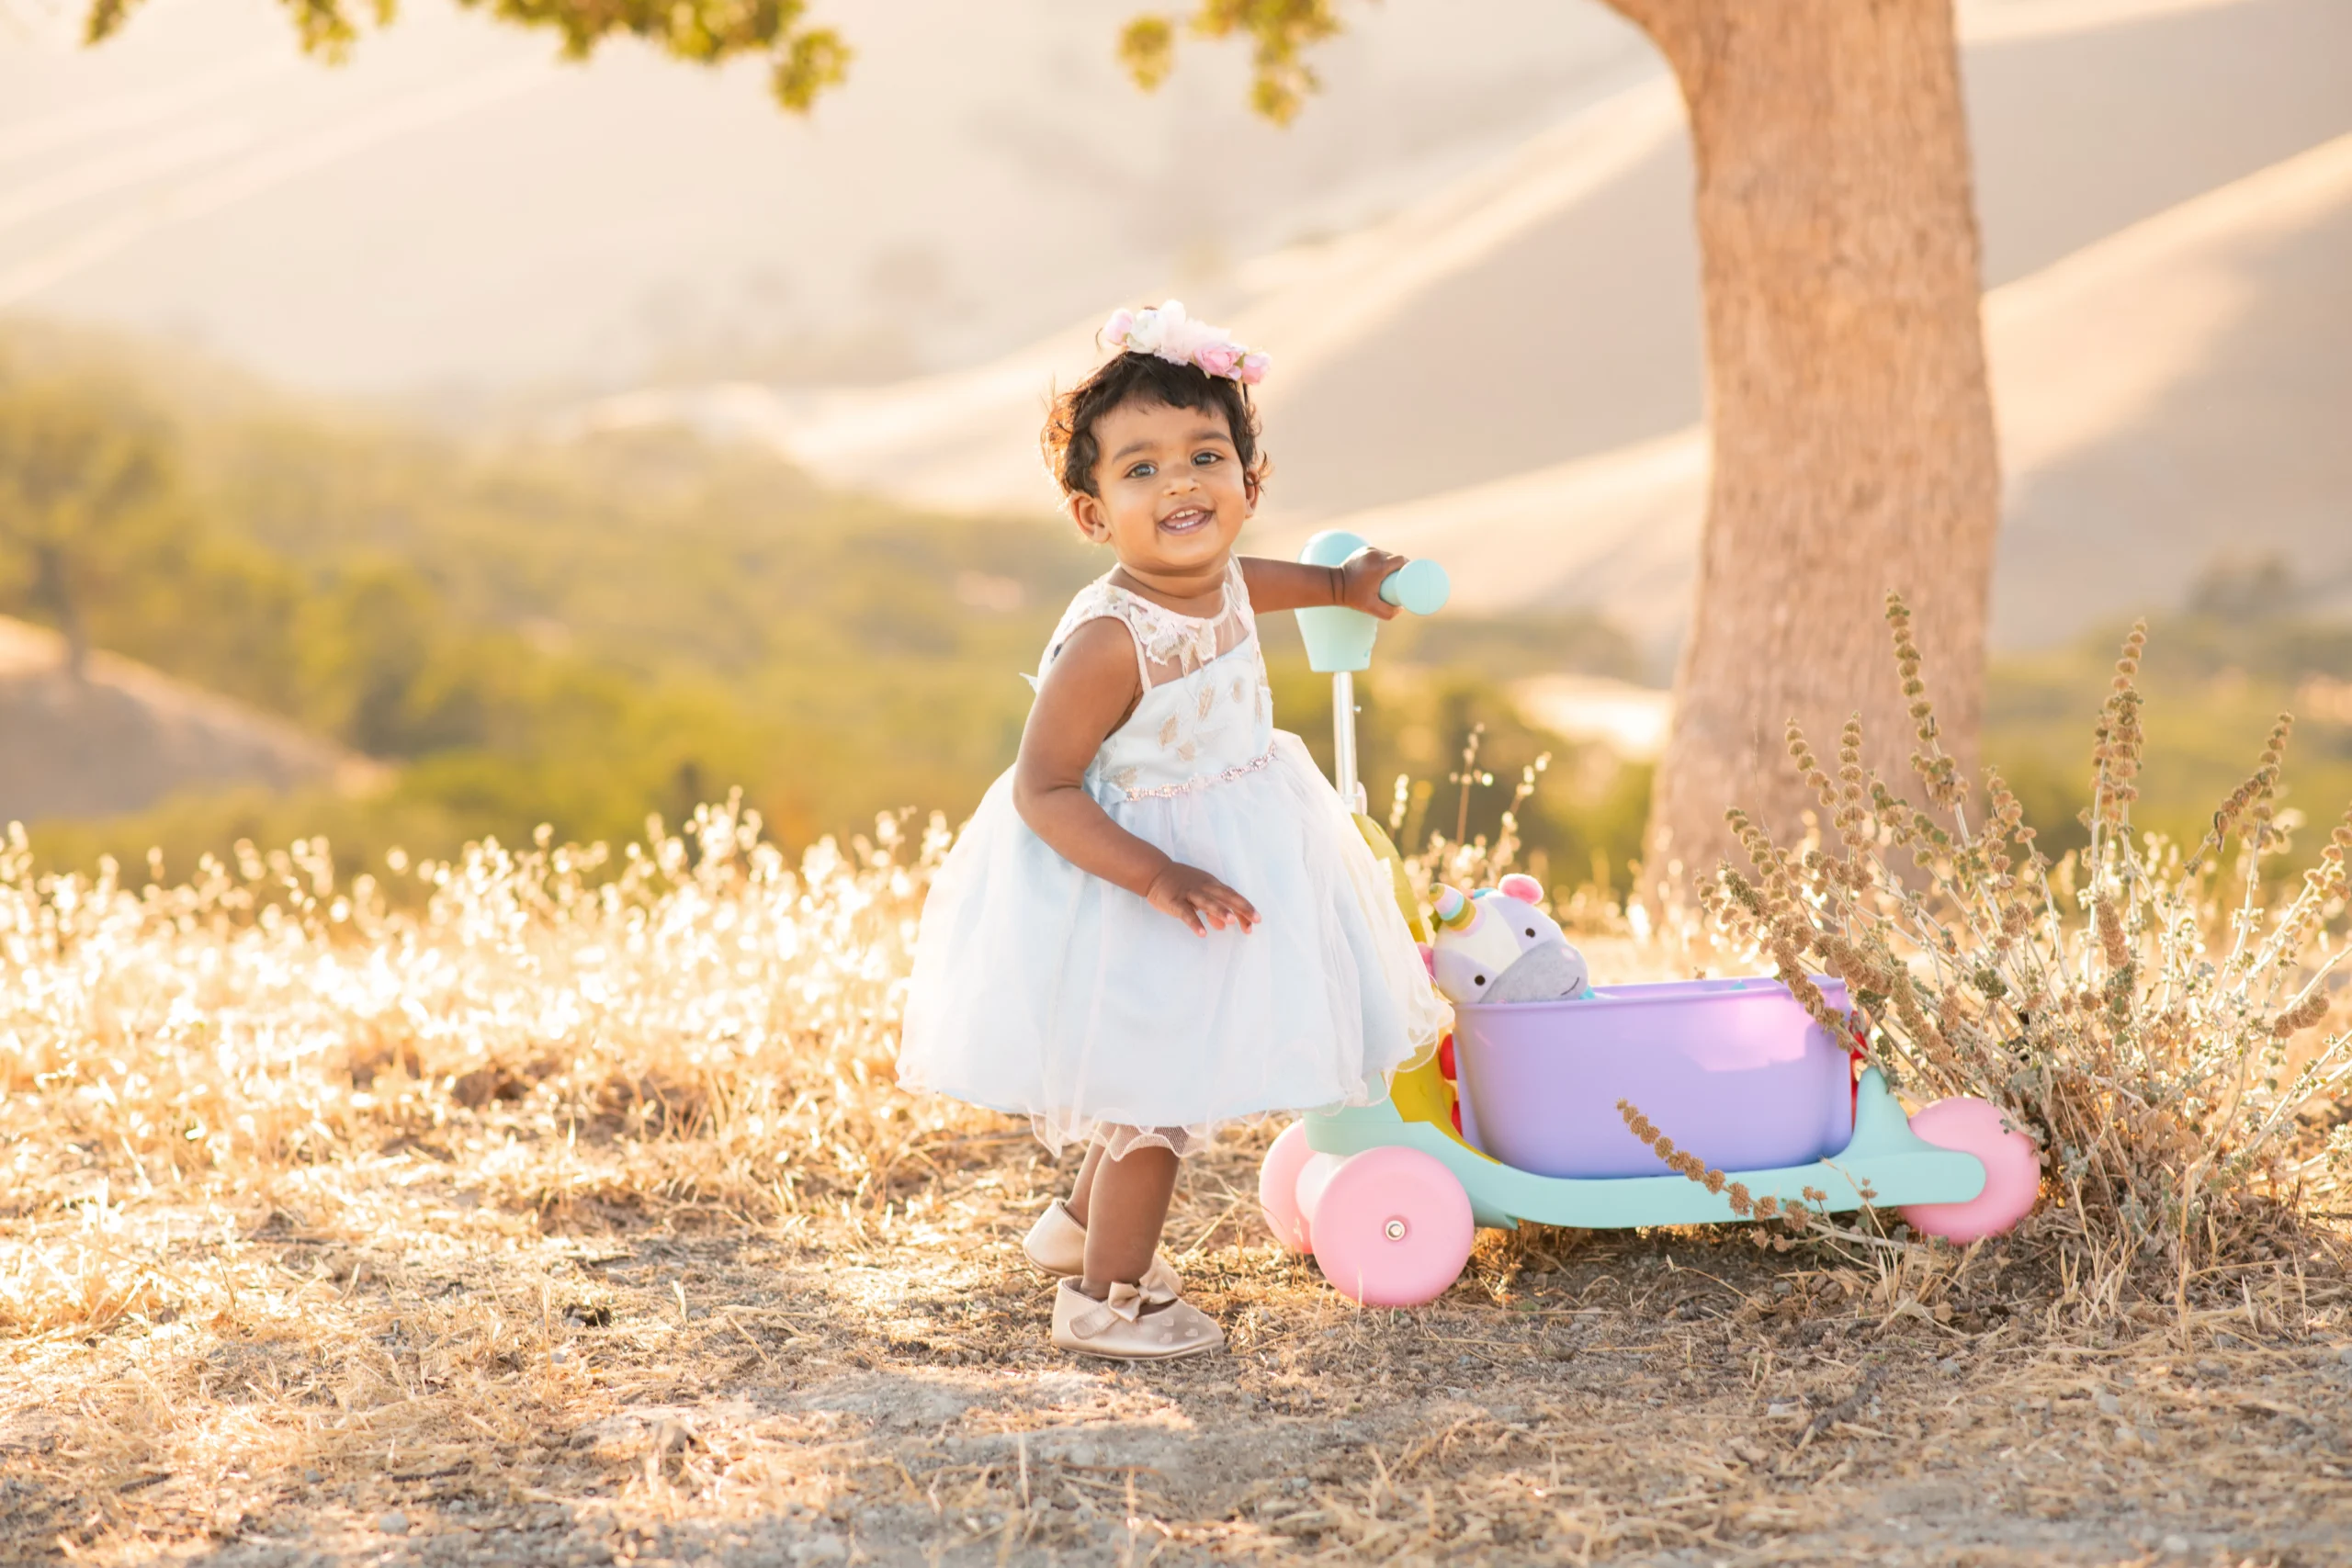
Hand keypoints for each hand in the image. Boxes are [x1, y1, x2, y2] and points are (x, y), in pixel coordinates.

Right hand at [1143, 862, 1259, 935]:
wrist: (1154, 873)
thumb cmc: (1180, 884)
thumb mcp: (1199, 894)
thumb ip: (1212, 910)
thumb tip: (1224, 926)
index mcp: (1211, 884)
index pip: (1232, 896)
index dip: (1245, 907)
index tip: (1256, 921)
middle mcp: (1204, 887)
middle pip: (1225, 896)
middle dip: (1241, 908)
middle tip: (1254, 920)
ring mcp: (1189, 893)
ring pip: (1206, 901)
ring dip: (1219, 910)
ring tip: (1230, 922)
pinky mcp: (1175, 901)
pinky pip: (1186, 913)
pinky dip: (1194, 922)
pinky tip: (1202, 933)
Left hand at [1336, 545, 1405, 620]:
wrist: (1334, 585)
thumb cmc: (1352, 596)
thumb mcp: (1371, 607)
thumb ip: (1388, 612)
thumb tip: (1401, 609)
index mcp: (1380, 565)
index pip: (1402, 560)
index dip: (1408, 566)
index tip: (1410, 575)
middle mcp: (1375, 555)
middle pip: (1394, 558)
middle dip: (1399, 567)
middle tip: (1399, 579)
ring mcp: (1368, 551)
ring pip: (1386, 555)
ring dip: (1390, 563)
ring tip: (1390, 575)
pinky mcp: (1362, 550)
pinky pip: (1378, 553)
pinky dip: (1381, 560)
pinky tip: (1381, 568)